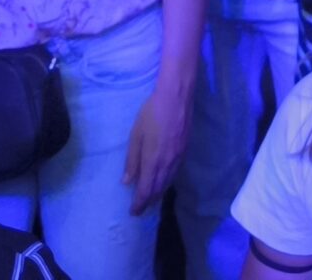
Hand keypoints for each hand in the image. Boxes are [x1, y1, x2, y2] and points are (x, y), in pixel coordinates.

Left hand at [123, 79, 192, 213]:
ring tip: (151, 200)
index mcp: (153, 161)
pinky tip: (164, 181)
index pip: (146, 190)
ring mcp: (178, 158)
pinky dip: (167, 182)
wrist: (176, 98)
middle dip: (149, 201)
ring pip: (168, 182)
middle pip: (158, 189)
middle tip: (141, 210)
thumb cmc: (151, 114)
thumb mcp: (135, 135)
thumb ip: (132, 160)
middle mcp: (167, 164)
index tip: (133, 212)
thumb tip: (127, 182)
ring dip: (159, 193)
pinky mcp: (184, 151)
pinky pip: (175, 173)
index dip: (139, 203)